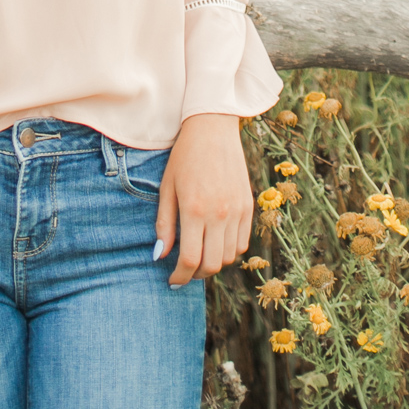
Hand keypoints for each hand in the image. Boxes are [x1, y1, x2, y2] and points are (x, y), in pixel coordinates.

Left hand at [155, 113, 253, 287]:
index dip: (180, 276)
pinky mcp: (248, 206)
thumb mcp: (167, 188)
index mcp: (195, 209)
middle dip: (196, 275)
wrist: (212, 128)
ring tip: (200, 255)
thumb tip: (160, 255)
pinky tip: (215, 242)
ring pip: (229, 257)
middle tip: (185, 271)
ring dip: (213, 263)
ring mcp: (237, 210)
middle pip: (212, 264)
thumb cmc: (184, 157)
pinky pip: (242, 242)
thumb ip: (164, 224)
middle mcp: (219, 213)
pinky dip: (229, 250)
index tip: (173, 281)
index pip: (190, 259)